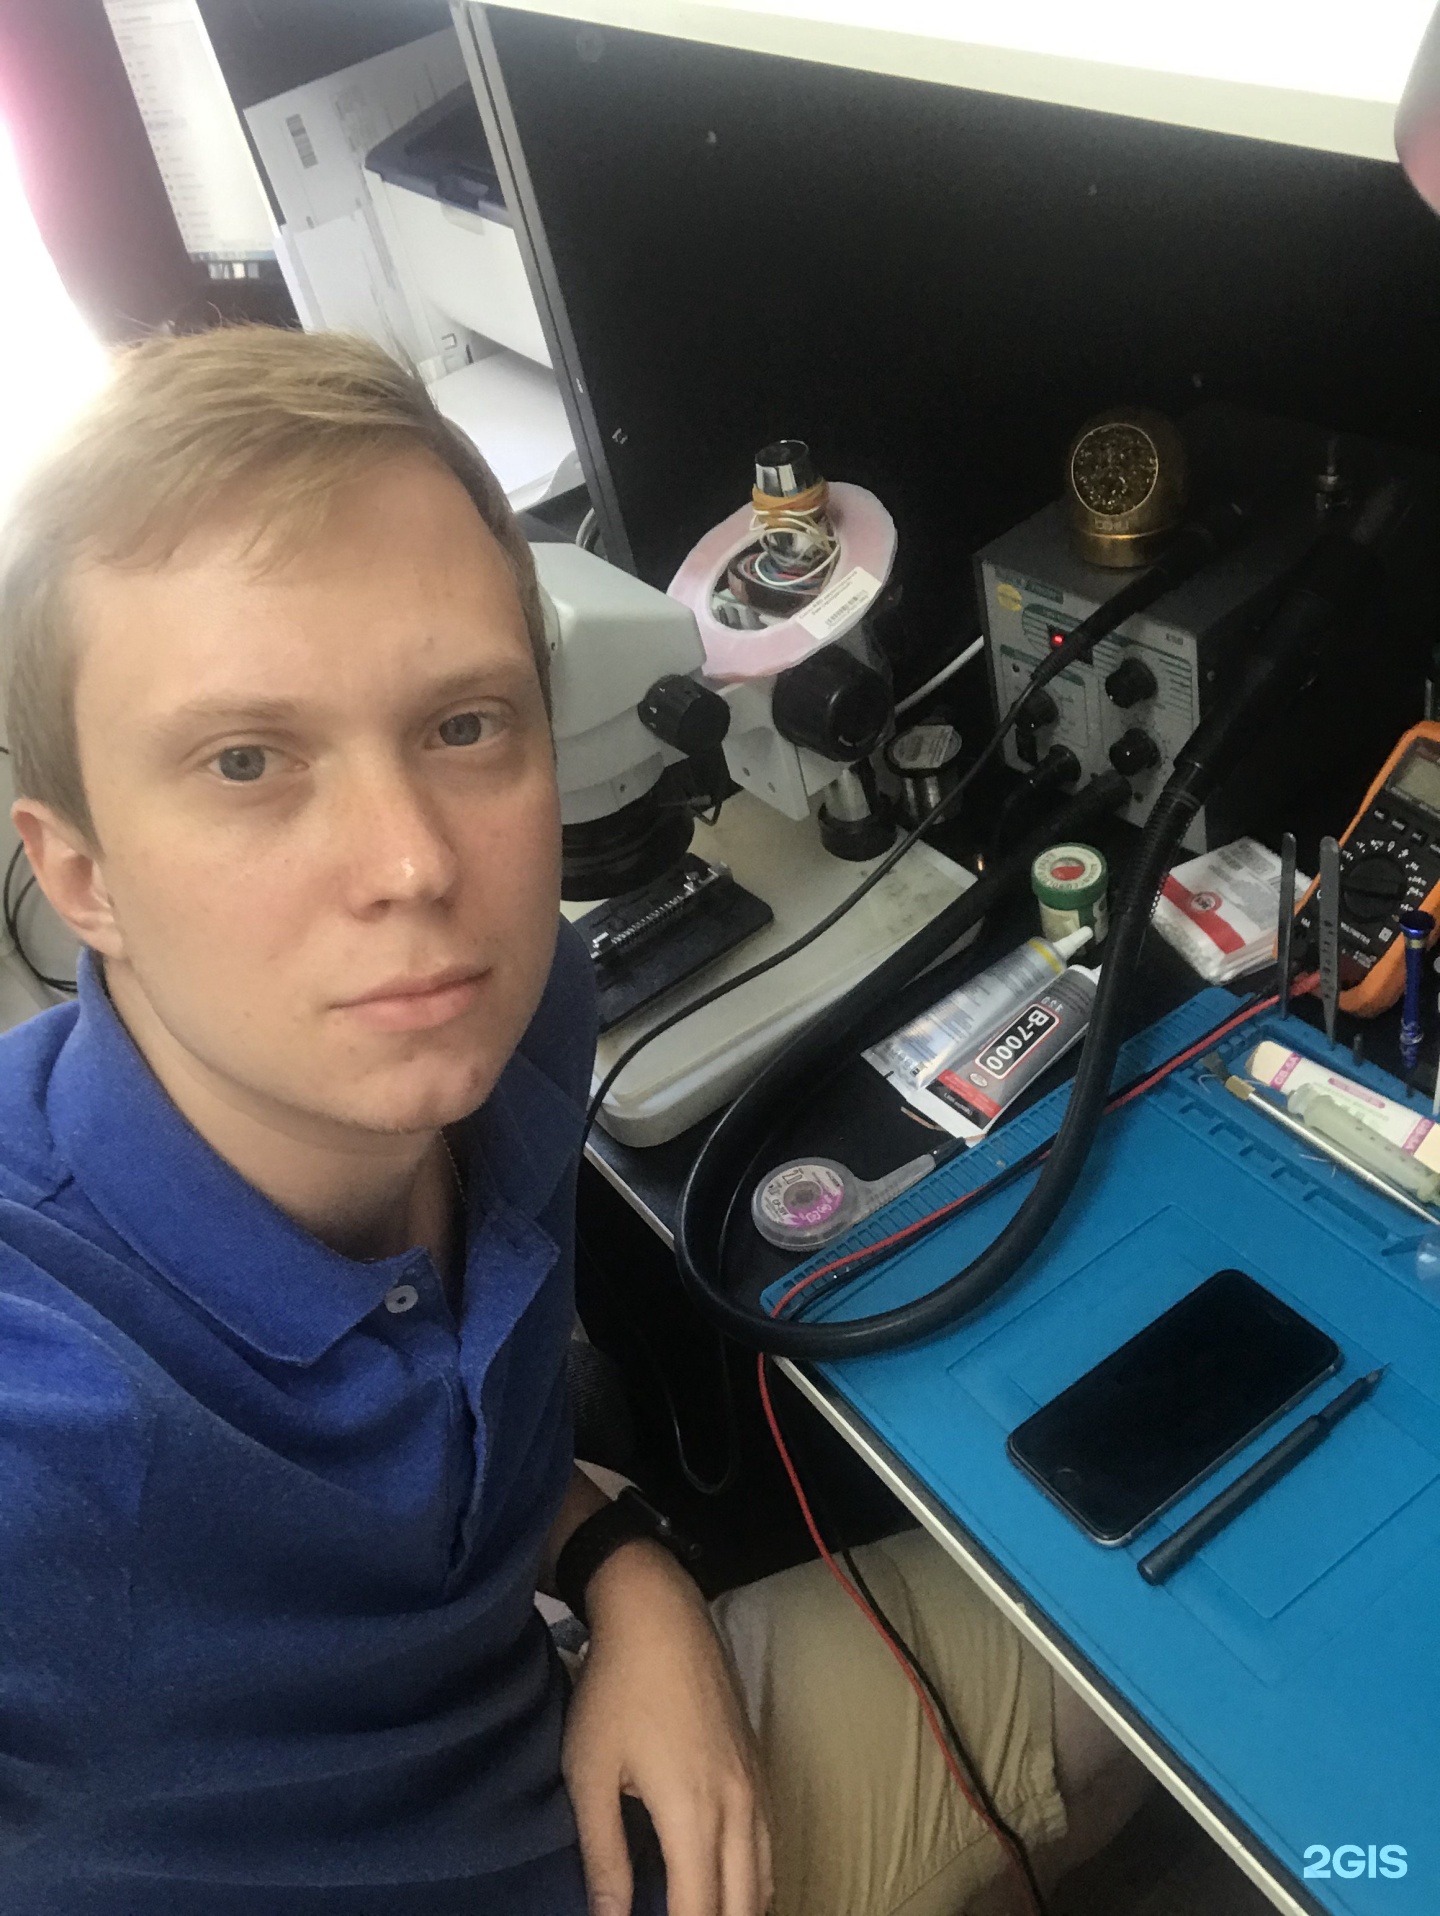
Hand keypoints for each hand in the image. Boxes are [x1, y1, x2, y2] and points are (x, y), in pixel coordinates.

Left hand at [563, 1539, 772, 1915]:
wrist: (659, 1613)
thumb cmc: (616, 1690)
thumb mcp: (591, 1774)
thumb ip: (604, 1858)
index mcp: (693, 1814)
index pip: (699, 1914)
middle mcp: (738, 1807)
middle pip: (743, 1908)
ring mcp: (755, 1785)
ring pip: (765, 1880)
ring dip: (740, 1912)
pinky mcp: (758, 1766)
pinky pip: (770, 1845)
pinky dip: (755, 1882)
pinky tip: (732, 1891)